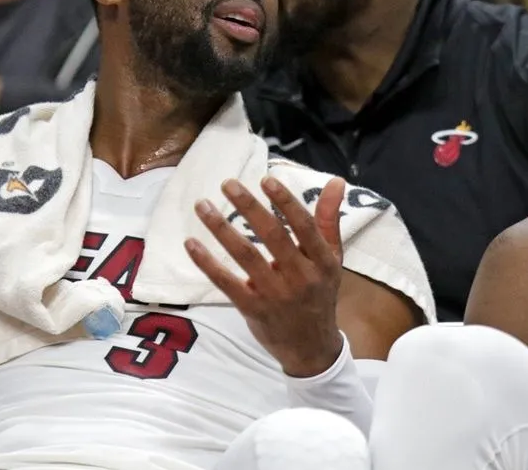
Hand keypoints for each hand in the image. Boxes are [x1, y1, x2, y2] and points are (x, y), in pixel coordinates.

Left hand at [187, 176, 345, 376]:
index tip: (266, 179)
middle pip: (273, 236)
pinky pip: (226, 283)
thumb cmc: (319, 293)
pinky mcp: (253, 309)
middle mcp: (301, 277)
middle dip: (249, 207)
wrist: (311, 347)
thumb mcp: (331, 259)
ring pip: (246, 256)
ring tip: (202, 206)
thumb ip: (329, 220)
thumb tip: (336, 180)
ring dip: (221, 229)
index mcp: (322, 261)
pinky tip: (191, 244)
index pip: (304, 226)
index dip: (285, 202)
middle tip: (228, 183)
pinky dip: (207, 263)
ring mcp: (276, 295)